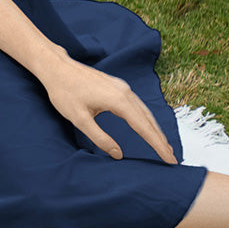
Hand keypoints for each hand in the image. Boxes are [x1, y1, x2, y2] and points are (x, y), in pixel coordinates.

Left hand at [38, 53, 176, 164]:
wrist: (56, 67)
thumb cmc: (64, 92)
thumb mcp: (79, 119)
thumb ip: (100, 138)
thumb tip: (118, 154)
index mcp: (118, 100)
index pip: (144, 127)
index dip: (157, 145)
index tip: (170, 160)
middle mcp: (124, 91)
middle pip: (148, 119)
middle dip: (160, 139)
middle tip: (172, 158)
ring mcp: (121, 86)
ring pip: (144, 110)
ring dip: (154, 128)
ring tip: (163, 145)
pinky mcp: (116, 85)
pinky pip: (137, 104)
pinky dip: (145, 117)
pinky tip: (146, 125)